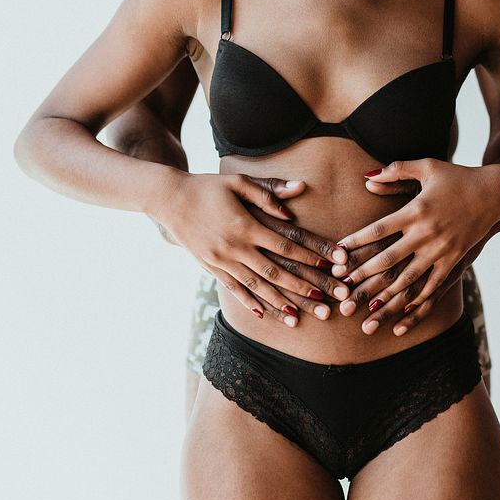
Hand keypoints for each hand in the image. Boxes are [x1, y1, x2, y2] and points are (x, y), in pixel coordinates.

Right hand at [149, 173, 347, 323]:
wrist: (169, 199)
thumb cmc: (208, 187)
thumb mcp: (238, 181)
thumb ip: (268, 191)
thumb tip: (298, 191)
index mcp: (246, 225)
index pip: (286, 244)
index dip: (310, 256)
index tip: (330, 266)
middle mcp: (235, 247)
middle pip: (276, 272)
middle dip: (302, 287)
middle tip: (325, 302)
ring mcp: (222, 260)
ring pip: (256, 286)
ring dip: (279, 302)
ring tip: (298, 318)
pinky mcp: (211, 267)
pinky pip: (233, 288)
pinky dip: (249, 302)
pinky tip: (263, 314)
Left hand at [336, 159, 499, 335]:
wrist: (494, 192)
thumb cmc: (457, 177)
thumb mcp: (427, 166)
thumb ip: (396, 170)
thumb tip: (368, 178)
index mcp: (415, 210)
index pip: (378, 230)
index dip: (356, 243)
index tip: (338, 255)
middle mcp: (426, 232)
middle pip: (389, 258)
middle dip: (364, 275)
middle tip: (343, 289)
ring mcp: (441, 248)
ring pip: (409, 276)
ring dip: (387, 293)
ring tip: (368, 306)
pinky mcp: (455, 258)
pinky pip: (434, 283)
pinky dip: (419, 298)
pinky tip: (404, 309)